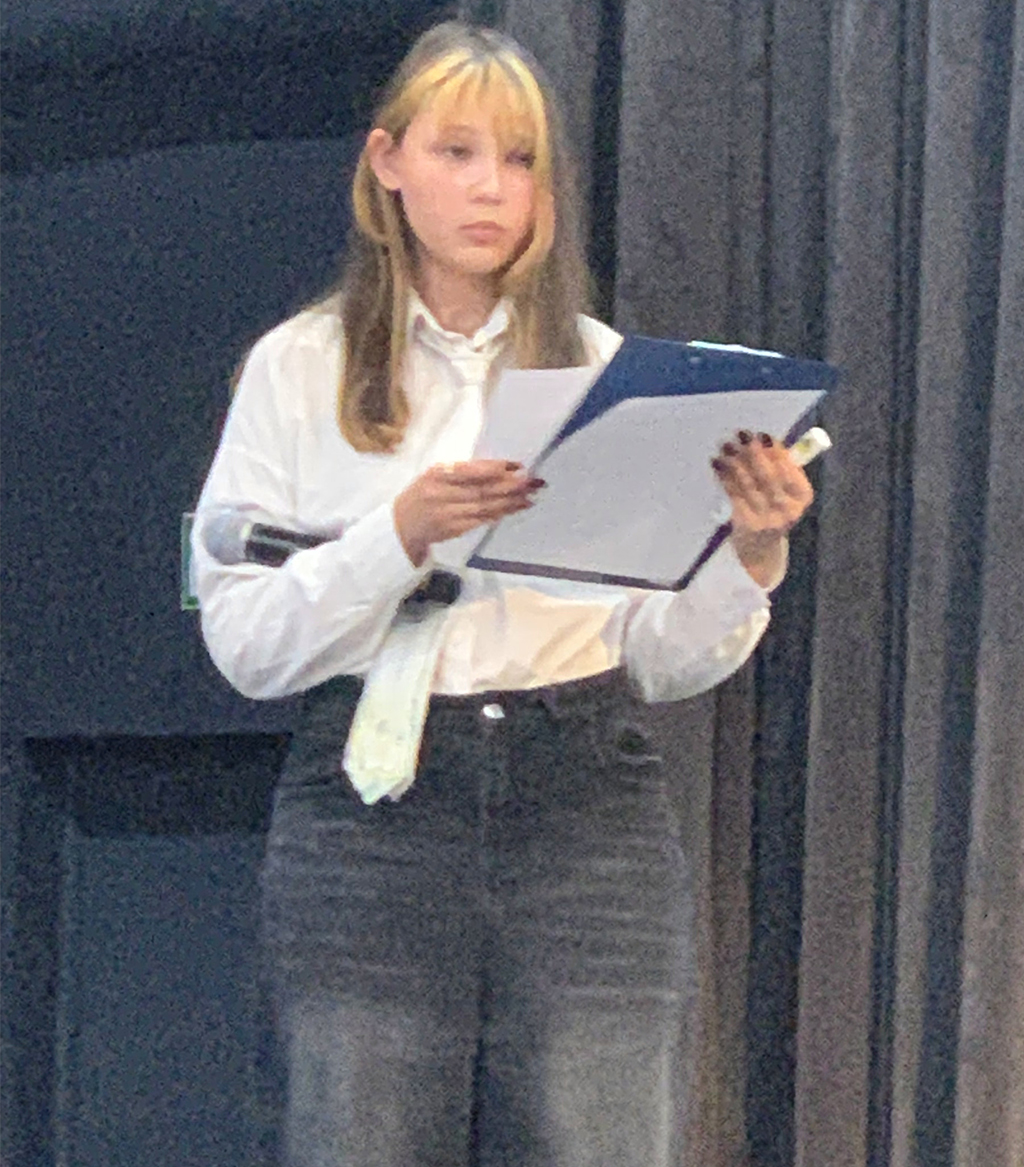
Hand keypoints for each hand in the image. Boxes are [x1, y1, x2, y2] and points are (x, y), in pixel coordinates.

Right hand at [394, 459, 543, 565]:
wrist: (401, 525)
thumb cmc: (424, 494)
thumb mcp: (436, 475)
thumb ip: (463, 472)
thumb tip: (500, 469)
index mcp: (438, 473)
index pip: (472, 470)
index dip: (496, 468)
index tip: (518, 466)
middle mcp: (441, 493)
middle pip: (482, 489)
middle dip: (511, 485)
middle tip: (533, 482)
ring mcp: (446, 514)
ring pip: (485, 506)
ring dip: (510, 501)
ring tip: (531, 496)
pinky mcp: (452, 530)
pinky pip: (480, 521)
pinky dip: (499, 514)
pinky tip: (514, 509)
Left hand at [711, 430, 813, 587]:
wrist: (760, 549)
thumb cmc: (772, 510)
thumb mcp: (784, 492)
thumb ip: (779, 468)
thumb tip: (760, 439)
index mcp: (803, 496)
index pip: (789, 468)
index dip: (775, 450)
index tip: (761, 434)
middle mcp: (789, 509)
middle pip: (768, 474)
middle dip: (753, 452)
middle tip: (739, 435)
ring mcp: (769, 519)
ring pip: (749, 483)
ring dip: (735, 461)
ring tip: (725, 447)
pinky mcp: (748, 524)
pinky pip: (735, 494)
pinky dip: (724, 477)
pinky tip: (717, 465)